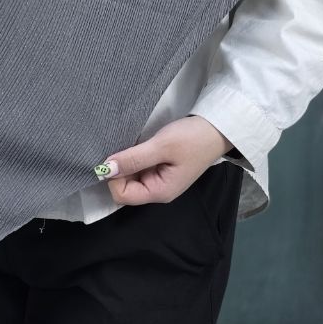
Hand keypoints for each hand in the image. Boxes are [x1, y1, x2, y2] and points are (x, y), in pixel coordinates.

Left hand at [97, 115, 232, 205]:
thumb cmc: (192, 138)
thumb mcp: (162, 146)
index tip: (115, 156)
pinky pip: (139, 166)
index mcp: (160, 192)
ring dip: (126, 161)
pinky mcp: (160, 167)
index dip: (113, 178)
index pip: (122, 195)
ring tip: (130, 143)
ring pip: (130, 176)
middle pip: (124, 187)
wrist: (217, 128)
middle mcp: (158, 190)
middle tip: (122, 146)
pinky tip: (137, 143)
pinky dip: (134, 157)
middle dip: (119, 169)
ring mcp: (159, 178)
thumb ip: (133, 159)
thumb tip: (105, 169)